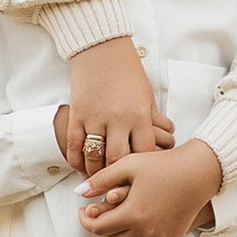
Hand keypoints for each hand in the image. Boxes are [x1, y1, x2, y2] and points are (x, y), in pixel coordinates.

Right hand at [60, 34, 163, 175]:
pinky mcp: (77, 113)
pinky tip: (81, 168)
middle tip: (117, 187)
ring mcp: (95, 117)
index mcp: (140, 114)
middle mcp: (118, 118)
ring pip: (93, 157)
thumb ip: (151, 122)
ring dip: (95, 172)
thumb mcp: (147, 96)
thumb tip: (162, 144)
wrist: (101, 49)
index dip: (142, 168)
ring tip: (99, 181)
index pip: (143, 152)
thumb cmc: (129, 73)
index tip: (140, 178)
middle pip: (117, 160)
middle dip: (117, 177)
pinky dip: (77, 161)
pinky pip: (74, 146)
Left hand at [80, 140, 224, 236]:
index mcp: (133, 214)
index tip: (82, 210)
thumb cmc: (164, 165)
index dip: (84, 220)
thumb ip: (101, 180)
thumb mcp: (129, 165)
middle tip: (98, 212)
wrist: (199, 172)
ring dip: (116, 234)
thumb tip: (79, 193)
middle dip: (100, 226)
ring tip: (116, 216)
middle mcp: (146, 232)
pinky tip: (135, 222)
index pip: (97, 228)